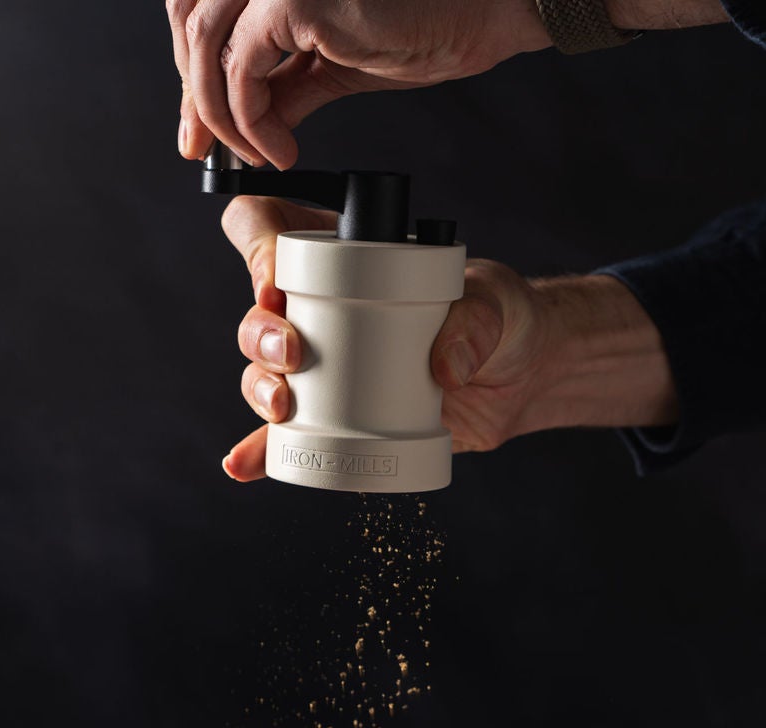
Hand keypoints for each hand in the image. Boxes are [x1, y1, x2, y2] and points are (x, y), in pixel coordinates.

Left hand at [169, 0, 551, 169]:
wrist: (482, 13)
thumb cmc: (425, 23)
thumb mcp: (332, 62)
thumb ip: (282, 83)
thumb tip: (246, 121)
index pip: (202, 13)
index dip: (190, 73)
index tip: (197, 133)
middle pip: (191, 25)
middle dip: (196, 97)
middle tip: (208, 152)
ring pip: (204, 46)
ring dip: (220, 113)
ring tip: (257, 153)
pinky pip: (241, 72)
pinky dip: (249, 121)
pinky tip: (278, 149)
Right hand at [218, 196, 678, 480]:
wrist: (519, 376)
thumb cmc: (500, 317)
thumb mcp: (493, 302)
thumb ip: (476, 322)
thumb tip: (444, 368)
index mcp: (342, 254)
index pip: (269, 225)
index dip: (253, 243)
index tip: (275, 281)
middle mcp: (320, 307)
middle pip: (258, 310)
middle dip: (259, 332)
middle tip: (291, 352)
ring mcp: (322, 364)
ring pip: (261, 369)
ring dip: (258, 387)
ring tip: (283, 406)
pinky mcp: (332, 415)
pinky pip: (285, 435)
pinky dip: (262, 450)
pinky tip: (246, 465)